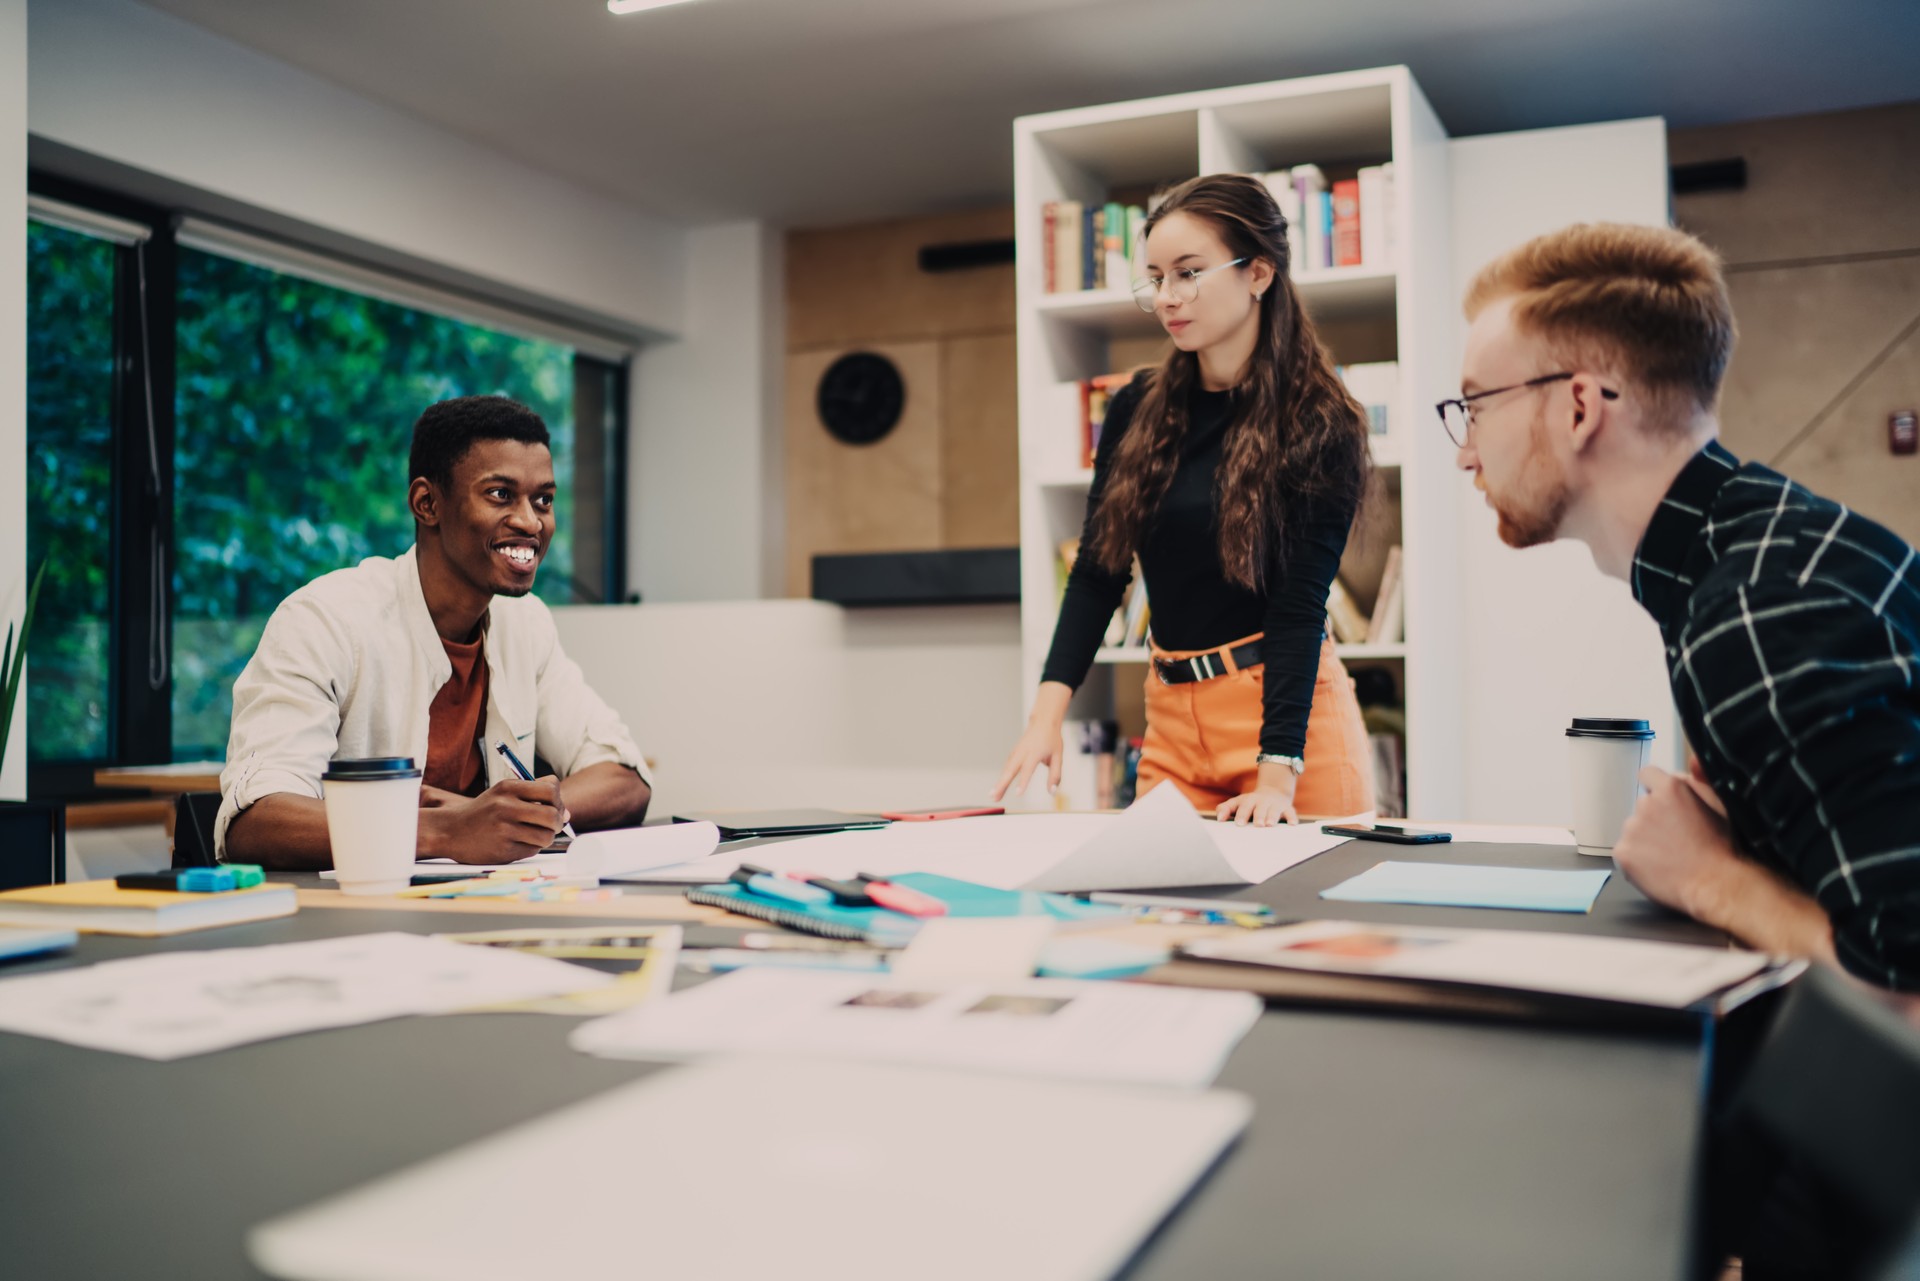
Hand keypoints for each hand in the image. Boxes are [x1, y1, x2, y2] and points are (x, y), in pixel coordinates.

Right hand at [418, 777, 569, 863]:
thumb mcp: (503, 794)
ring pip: (546, 836)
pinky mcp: (502, 850)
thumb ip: (535, 798)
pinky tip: (519, 843)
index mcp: (508, 787)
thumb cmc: (483, 812)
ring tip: (535, 834)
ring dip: (546, 837)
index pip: (551, 788)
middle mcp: (506, 806)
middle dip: (558, 822)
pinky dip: (531, 847)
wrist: (450, 831)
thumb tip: (568, 814)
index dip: (558, 799)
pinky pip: (532, 850)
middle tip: (551, 825)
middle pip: (553, 815)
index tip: (553, 806)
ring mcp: (504, 829)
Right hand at [992, 721, 1064, 801]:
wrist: (1043, 722)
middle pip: (1010, 770)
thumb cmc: (1051, 739)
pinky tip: (999, 788)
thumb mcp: (1058, 756)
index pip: (1028, 769)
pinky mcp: (1013, 754)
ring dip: (999, 783)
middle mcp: (1022, 752)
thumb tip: (1052, 792)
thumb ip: (1055, 775)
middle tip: (994, 797)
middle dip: (1001, 784)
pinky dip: (1002, 777)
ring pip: (1006, 769)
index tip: (1018, 793)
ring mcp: (1016, 752)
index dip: (1023, 781)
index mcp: (1034, 752)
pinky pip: (1007, 767)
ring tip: (993, 796)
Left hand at [1216, 768, 1299, 826]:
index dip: (1242, 814)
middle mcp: (1262, 801)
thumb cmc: (1251, 803)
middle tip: (1257, 825)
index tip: (1239, 824)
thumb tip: (1219, 819)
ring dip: (1272, 817)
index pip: (1244, 807)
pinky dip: (1292, 818)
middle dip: (1258, 816)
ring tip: (1270, 824)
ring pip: (1274, 810)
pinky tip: (1292, 824)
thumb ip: (1225, 809)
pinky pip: (1290, 812)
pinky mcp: (1286, 808)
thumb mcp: (1237, 803)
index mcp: (1248, 800)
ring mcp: (1275, 804)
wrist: (1273, 792)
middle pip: (1259, 808)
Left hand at [1612, 765, 1742, 920]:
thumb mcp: (1720, 804)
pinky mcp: (1623, 852)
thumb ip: (1700, 779)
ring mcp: (1632, 828)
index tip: (1665, 804)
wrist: (1716, 884)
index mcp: (1670, 788)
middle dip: (1655, 818)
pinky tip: (1658, 867)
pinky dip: (1637, 859)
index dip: (1656, 789)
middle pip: (1643, 805)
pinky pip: (1625, 852)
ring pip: (1634, 829)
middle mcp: (1646, 804)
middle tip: (1676, 837)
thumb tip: (1690, 760)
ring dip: (1645, 838)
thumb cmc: (1723, 846)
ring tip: (1670, 856)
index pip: (1648, 775)